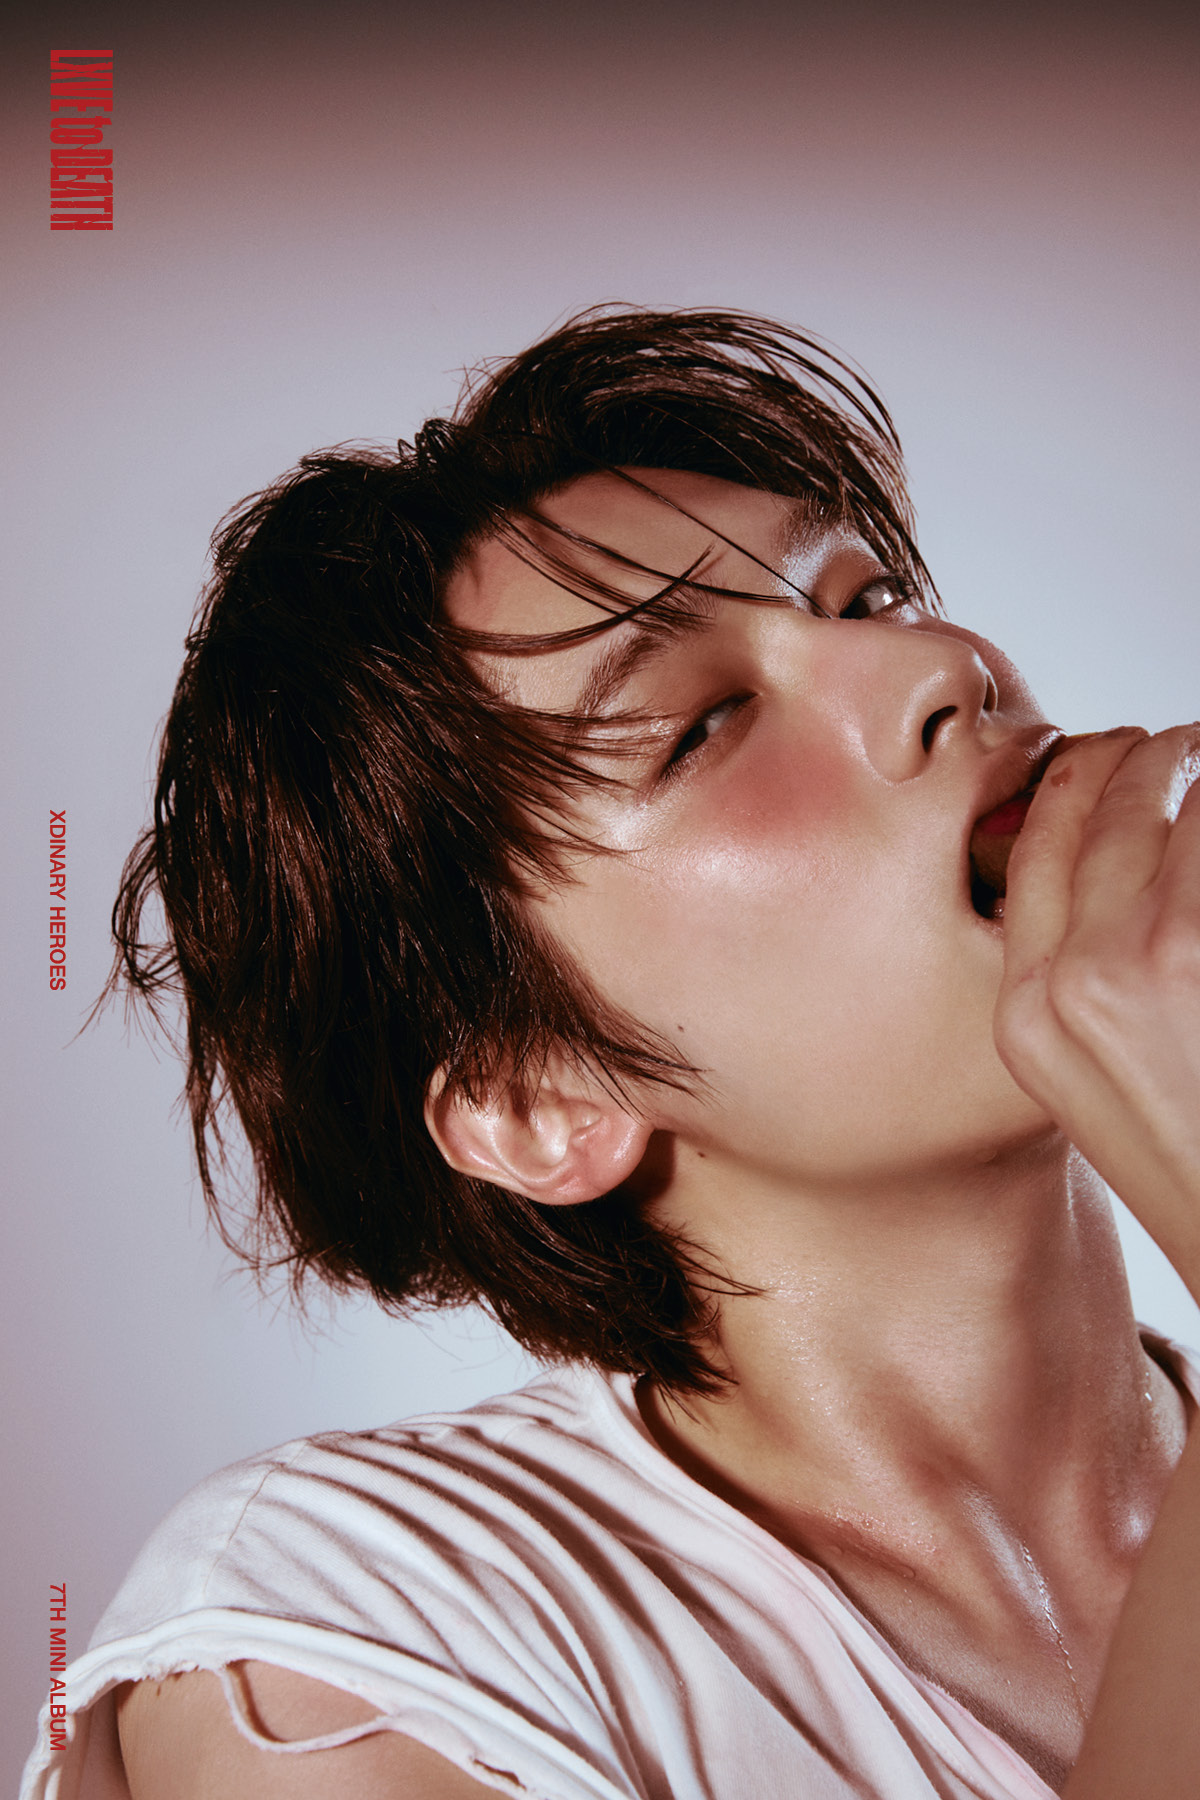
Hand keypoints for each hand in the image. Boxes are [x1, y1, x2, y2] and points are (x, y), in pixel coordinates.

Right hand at [994, 725, 1199, 1295]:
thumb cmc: (1191, 1161)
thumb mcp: (1089, 1079)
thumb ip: (1072, 980)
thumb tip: (1110, 864)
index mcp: (1022, 1015)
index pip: (1031, 848)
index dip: (1071, 783)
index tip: (1102, 759)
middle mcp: (1068, 981)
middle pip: (1092, 807)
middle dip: (1140, 758)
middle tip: (1178, 745)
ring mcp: (1141, 960)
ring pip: (1166, 801)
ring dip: (1195, 771)